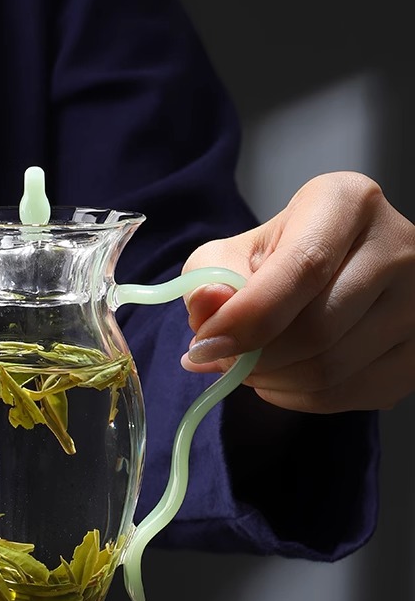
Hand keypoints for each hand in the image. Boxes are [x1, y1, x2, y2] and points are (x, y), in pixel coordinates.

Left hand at [180, 171, 414, 411]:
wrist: (328, 273)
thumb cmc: (276, 258)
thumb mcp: (233, 253)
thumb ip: (211, 278)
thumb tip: (207, 308)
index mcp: (348, 203)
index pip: (303, 268)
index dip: (248, 317)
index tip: (205, 346)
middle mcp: (398, 247)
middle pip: (317, 328)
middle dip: (254, 357)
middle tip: (222, 359)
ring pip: (331, 369)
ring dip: (271, 381)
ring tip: (247, 365)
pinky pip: (345, 395)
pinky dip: (295, 397)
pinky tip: (280, 376)